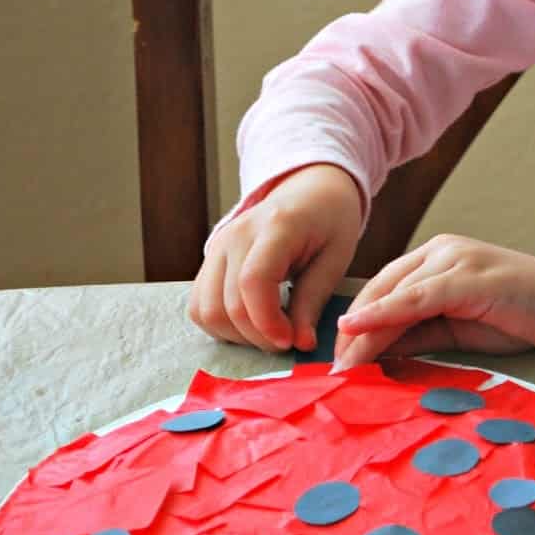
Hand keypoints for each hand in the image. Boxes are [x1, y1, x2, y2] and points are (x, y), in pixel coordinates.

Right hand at [188, 163, 363, 352]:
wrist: (308, 190)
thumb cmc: (329, 222)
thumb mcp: (336, 258)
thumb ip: (313, 301)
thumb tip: (300, 344)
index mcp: (275, 227)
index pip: (253, 282)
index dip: (267, 322)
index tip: (290, 341)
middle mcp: (236, 234)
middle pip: (226, 304)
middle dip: (257, 336)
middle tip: (288, 340)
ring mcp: (217, 246)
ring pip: (205, 310)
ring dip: (236, 335)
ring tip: (269, 332)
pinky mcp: (209, 259)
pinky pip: (198, 306)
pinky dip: (221, 325)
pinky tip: (250, 324)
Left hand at [331, 233, 534, 369]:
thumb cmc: (523, 316)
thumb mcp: (459, 328)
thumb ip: (419, 333)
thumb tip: (375, 354)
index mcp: (436, 258)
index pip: (382, 290)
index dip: (356, 326)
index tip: (336, 362)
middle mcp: (440, 250)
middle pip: (380, 291)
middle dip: (351, 334)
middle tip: (330, 374)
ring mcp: (454, 258)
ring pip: (393, 295)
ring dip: (361, 333)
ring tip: (340, 368)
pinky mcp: (468, 275)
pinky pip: (416, 296)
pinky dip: (384, 314)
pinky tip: (360, 330)